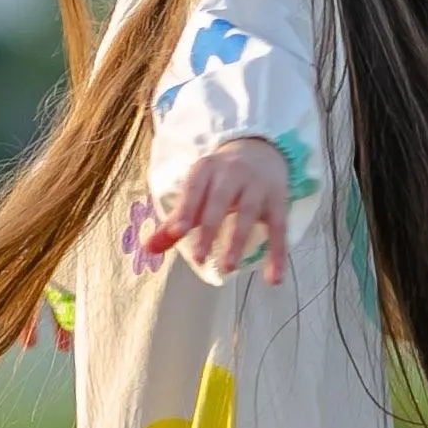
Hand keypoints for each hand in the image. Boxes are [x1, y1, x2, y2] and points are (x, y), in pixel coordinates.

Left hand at [145, 138, 290, 285]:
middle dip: (209, 229)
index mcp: (207, 170)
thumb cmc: (221, 178)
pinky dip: (277, 254)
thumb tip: (148, 250)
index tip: (177, 232)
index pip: (195, 189)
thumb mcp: (197, 192)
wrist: (260, 149)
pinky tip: (274, 278)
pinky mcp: (278, 200)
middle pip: (220, 200)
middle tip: (198, 258)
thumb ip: (175, 222)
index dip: (186, 209)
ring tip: (228, 267)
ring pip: (248, 212)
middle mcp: (233, 173)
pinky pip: (279, 228)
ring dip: (238, 240)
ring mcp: (258, 185)